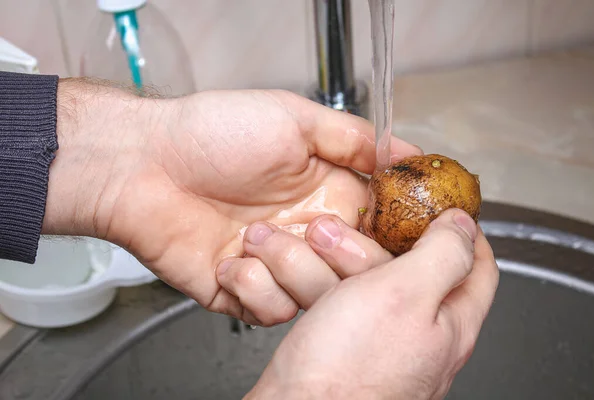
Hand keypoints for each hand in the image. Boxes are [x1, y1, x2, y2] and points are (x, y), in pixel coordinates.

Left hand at [44, 79, 420, 323]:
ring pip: (315, 297)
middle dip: (337, 255)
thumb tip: (406, 151)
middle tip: (312, 227)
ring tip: (251, 235)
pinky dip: (253, 287)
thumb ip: (353, 138)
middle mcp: (304, 232)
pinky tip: (228, 259)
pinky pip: (270, 311)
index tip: (392, 236)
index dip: (389, 236)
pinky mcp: (241, 290)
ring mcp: (274, 264)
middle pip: (354, 271)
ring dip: (287, 267)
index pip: (379, 228)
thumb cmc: (212, 134)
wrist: (144, 164)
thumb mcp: (293, 118)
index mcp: (324, 193)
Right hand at [246, 209, 498, 398]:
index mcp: (449, 325)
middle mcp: (420, 338)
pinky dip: (322, 283)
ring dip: (340, 258)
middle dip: (378, 240)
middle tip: (351, 225)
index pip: (477, 268)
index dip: (464, 231)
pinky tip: (302, 277)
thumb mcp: (406, 294)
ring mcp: (380, 346)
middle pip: (410, 271)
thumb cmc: (349, 372)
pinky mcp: (344, 352)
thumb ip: (442, 255)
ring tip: (312, 243)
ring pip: (367, 285)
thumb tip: (463, 225)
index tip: (443, 207)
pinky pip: (339, 304)